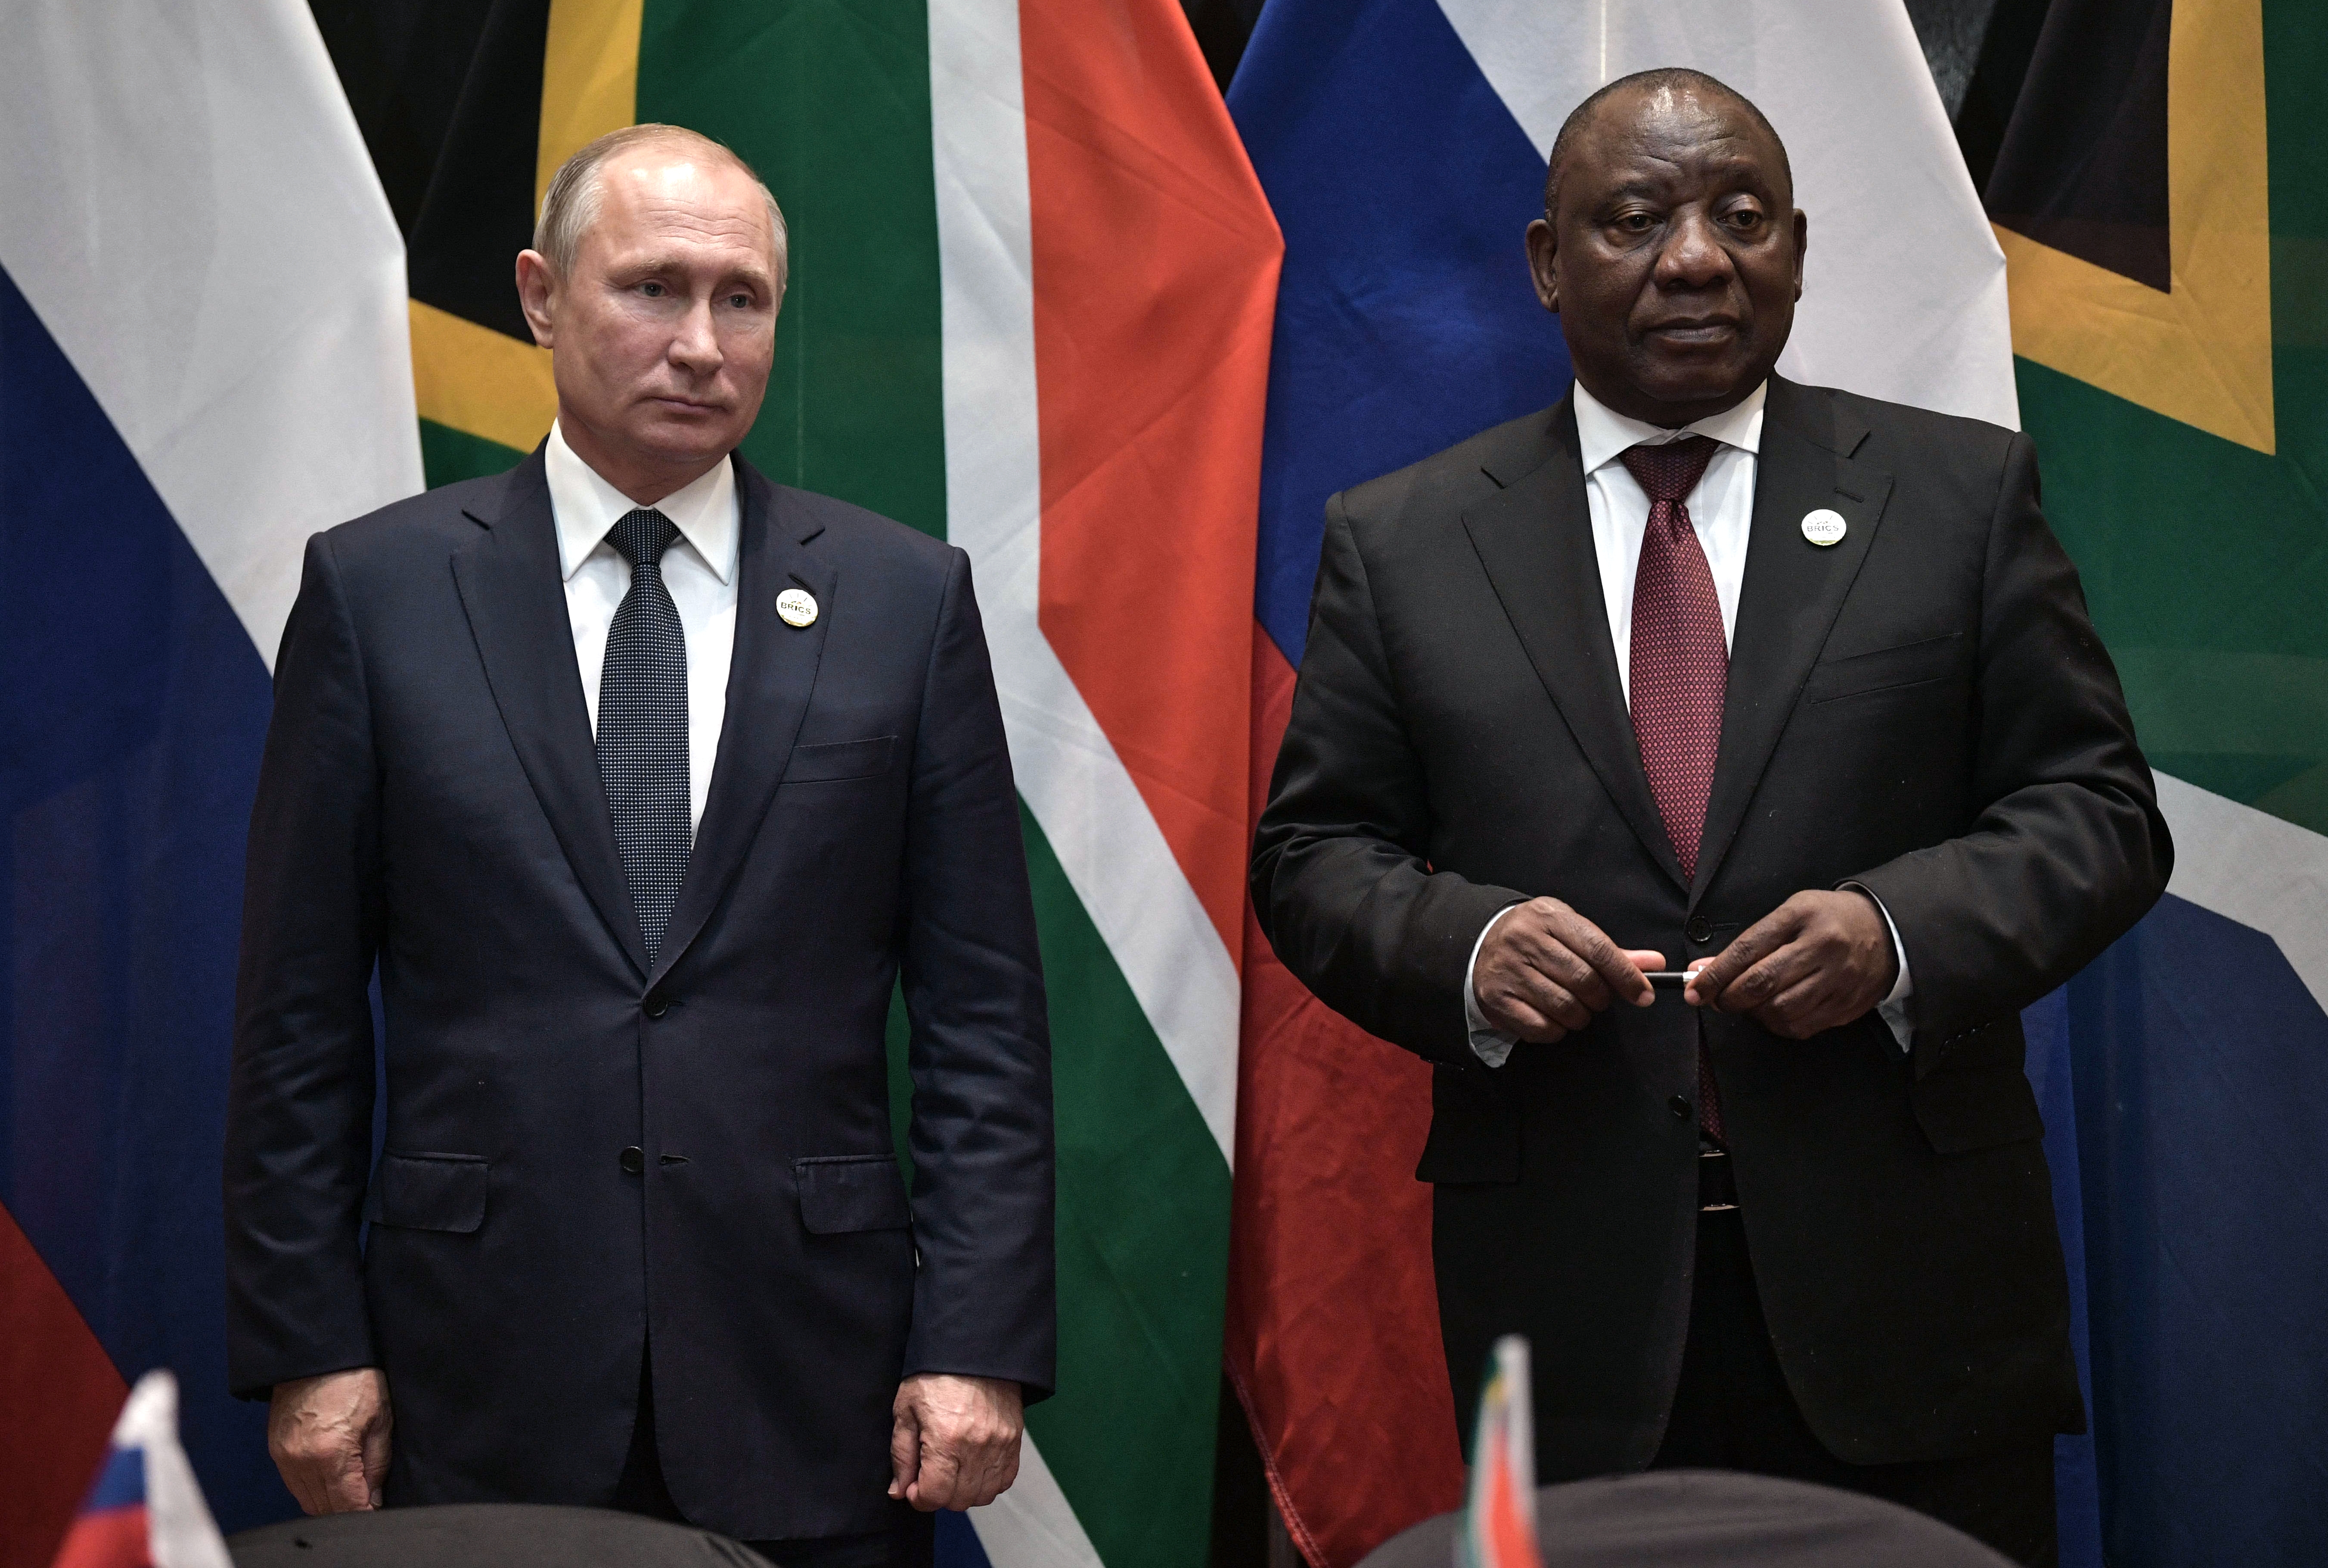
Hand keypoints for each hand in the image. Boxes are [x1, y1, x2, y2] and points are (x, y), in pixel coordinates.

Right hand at [268, 1368, 390, 1513]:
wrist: (318, 1351)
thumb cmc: (356, 1378)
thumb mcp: (380, 1420)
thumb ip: (377, 1465)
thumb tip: (374, 1499)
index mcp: (331, 1453)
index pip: (347, 1506)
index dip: (364, 1514)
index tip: (375, 1512)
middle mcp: (302, 1460)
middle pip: (324, 1508)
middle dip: (347, 1509)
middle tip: (366, 1500)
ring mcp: (284, 1456)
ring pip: (306, 1500)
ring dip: (328, 1501)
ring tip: (350, 1488)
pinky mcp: (275, 1449)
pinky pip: (293, 1483)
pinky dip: (311, 1487)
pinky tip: (329, 1477)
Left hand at [889, 1373, 1022, 1510]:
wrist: (973, 1348)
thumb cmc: (935, 1374)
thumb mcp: (905, 1410)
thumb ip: (901, 1455)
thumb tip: (899, 1490)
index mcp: (945, 1440)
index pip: (935, 1495)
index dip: (919, 1498)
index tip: (913, 1487)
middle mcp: (976, 1447)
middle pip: (959, 1500)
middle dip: (939, 1495)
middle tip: (930, 1476)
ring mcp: (1000, 1444)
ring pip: (984, 1494)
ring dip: (964, 1492)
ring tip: (952, 1472)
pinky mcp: (1014, 1439)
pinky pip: (1005, 1479)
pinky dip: (989, 1481)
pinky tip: (974, 1467)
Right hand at [1473, 897, 1663, 1043]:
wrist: (1480, 943)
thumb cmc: (1537, 938)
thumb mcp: (1570, 932)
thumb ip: (1612, 951)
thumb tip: (1655, 964)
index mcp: (1549, 917)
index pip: (1598, 948)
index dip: (1626, 975)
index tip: (1644, 995)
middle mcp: (1525, 940)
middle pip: (1584, 981)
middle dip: (1601, 998)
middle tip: (1599, 998)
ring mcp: (1508, 971)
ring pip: (1565, 1007)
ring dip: (1581, 1016)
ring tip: (1576, 1007)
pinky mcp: (1496, 999)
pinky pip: (1542, 1027)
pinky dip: (1556, 1030)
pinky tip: (1554, 1017)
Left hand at [1683, 890, 1898, 1038]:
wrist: (1886, 930)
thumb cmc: (1827, 919)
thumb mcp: (1789, 914)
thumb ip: (1748, 943)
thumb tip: (1704, 969)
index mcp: (1801, 916)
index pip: (1748, 949)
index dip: (1715, 974)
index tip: (1694, 990)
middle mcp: (1822, 947)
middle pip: (1762, 983)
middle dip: (1729, 998)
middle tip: (1716, 1000)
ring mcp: (1838, 979)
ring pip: (1779, 1010)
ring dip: (1752, 1013)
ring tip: (1748, 1003)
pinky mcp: (1847, 1005)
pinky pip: (1801, 1026)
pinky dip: (1777, 1024)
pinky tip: (1774, 1011)